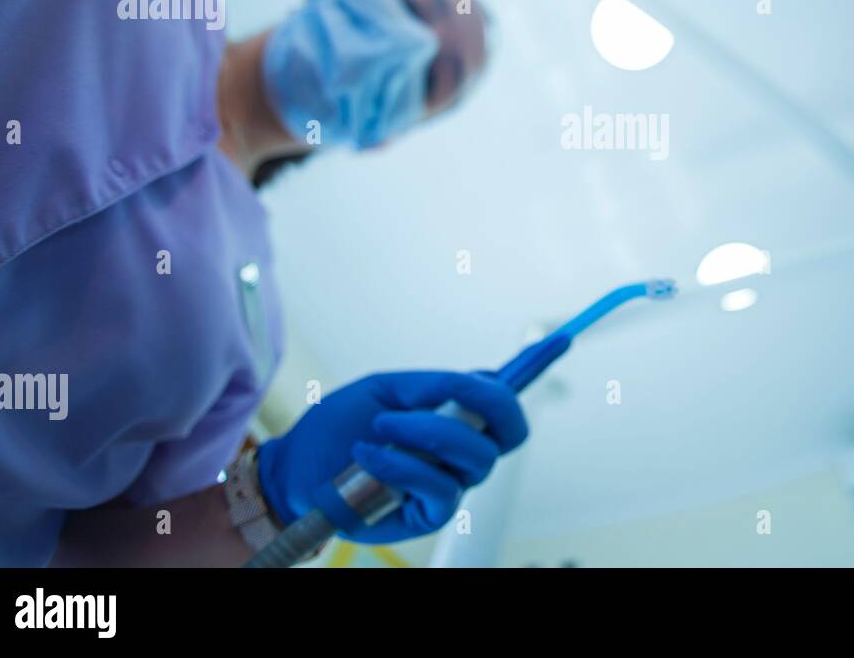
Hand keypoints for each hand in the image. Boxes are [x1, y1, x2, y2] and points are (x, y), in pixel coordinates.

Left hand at [257, 371, 527, 543]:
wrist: (295, 468)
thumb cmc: (339, 426)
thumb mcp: (384, 389)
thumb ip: (433, 387)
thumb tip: (478, 379)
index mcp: (456, 412)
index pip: (505, 395)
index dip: (536, 367)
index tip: (559, 339)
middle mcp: (462, 448)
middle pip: (510, 429)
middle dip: (487, 403)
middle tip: (452, 389)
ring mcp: (450, 481)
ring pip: (475, 455)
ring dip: (425, 432)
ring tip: (380, 427)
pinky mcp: (430, 513)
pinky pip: (441, 487)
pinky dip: (403, 465)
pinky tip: (369, 455)